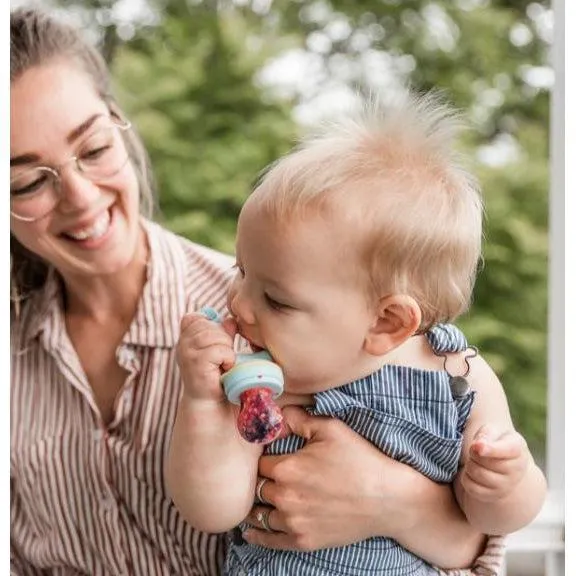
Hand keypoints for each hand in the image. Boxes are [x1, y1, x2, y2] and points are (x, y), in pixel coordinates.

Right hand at [176, 313, 236, 401]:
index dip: (211, 328)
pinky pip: (221, 350)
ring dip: (227, 351)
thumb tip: (230, 320)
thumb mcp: (220, 349)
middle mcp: (182, 344)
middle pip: (211, 325)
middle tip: (221, 359)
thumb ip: (224, 332)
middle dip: (224, 340)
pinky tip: (223, 370)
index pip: (197, 318)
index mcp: (185, 338)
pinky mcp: (196, 363)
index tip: (214, 346)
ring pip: (218, 337)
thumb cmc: (217, 376)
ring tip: (222, 364)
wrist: (211, 404)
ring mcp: (186, 353)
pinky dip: (228, 360)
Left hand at [242, 406, 421, 550]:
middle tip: (268, 477)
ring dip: (258, 506)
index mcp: (287, 468)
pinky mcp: (303, 541)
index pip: (260, 462)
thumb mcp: (330, 428)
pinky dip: (257, 535)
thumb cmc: (360, 459)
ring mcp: (293, 522)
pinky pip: (269, 541)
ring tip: (258, 501)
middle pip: (258, 487)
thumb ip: (297, 419)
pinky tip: (250, 532)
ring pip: (259, 514)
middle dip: (262, 480)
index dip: (264, 457)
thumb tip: (276, 415)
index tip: (271, 456)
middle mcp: (285, 497)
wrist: (388, 499)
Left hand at [460, 424, 528, 501]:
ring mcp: (506, 486)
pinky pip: (471, 487)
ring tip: (475, 461)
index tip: (476, 445)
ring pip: (477, 473)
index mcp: (518, 449)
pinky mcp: (493, 496)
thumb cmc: (494, 441)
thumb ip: (486, 435)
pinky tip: (472, 473)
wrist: (499, 460)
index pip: (508, 450)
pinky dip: (466, 478)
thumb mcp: (491, 431)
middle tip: (476, 450)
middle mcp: (516, 470)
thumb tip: (478, 446)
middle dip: (474, 453)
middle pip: (486, 461)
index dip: (491, 449)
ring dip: (469, 464)